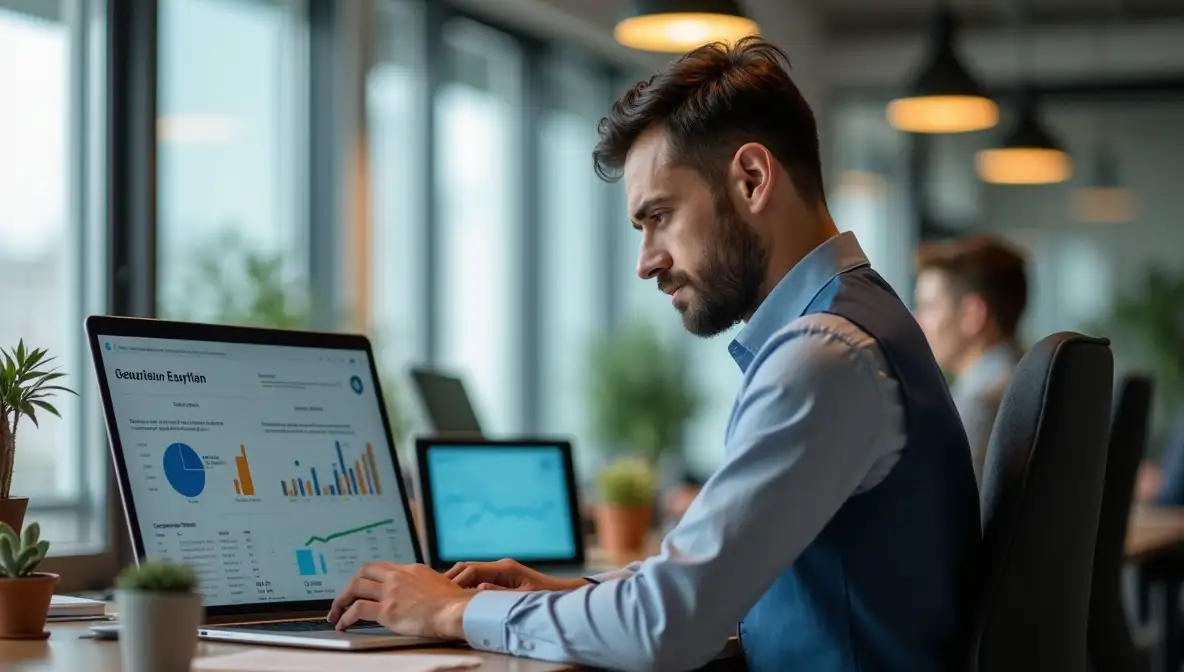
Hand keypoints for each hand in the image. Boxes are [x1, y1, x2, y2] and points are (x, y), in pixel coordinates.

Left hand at [326, 562, 471, 638]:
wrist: (456, 611)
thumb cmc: (454, 602)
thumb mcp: (438, 583)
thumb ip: (423, 584)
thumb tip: (420, 592)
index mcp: (410, 569)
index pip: (380, 568)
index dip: (367, 577)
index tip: (362, 587)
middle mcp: (397, 577)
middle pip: (363, 573)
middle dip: (349, 586)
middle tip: (343, 598)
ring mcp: (390, 592)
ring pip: (354, 588)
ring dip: (341, 601)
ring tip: (336, 614)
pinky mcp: (387, 610)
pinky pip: (357, 610)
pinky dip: (346, 617)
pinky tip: (343, 624)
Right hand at [445, 558, 587, 591]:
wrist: (560, 593)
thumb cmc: (544, 596)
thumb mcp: (521, 597)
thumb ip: (499, 594)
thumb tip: (479, 590)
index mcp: (504, 568)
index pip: (472, 569)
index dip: (456, 581)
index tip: (445, 594)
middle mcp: (500, 566)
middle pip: (467, 567)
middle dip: (452, 579)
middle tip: (436, 593)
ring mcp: (500, 570)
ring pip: (471, 572)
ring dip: (458, 582)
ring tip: (443, 596)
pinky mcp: (501, 577)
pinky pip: (478, 578)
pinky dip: (466, 585)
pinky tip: (459, 597)